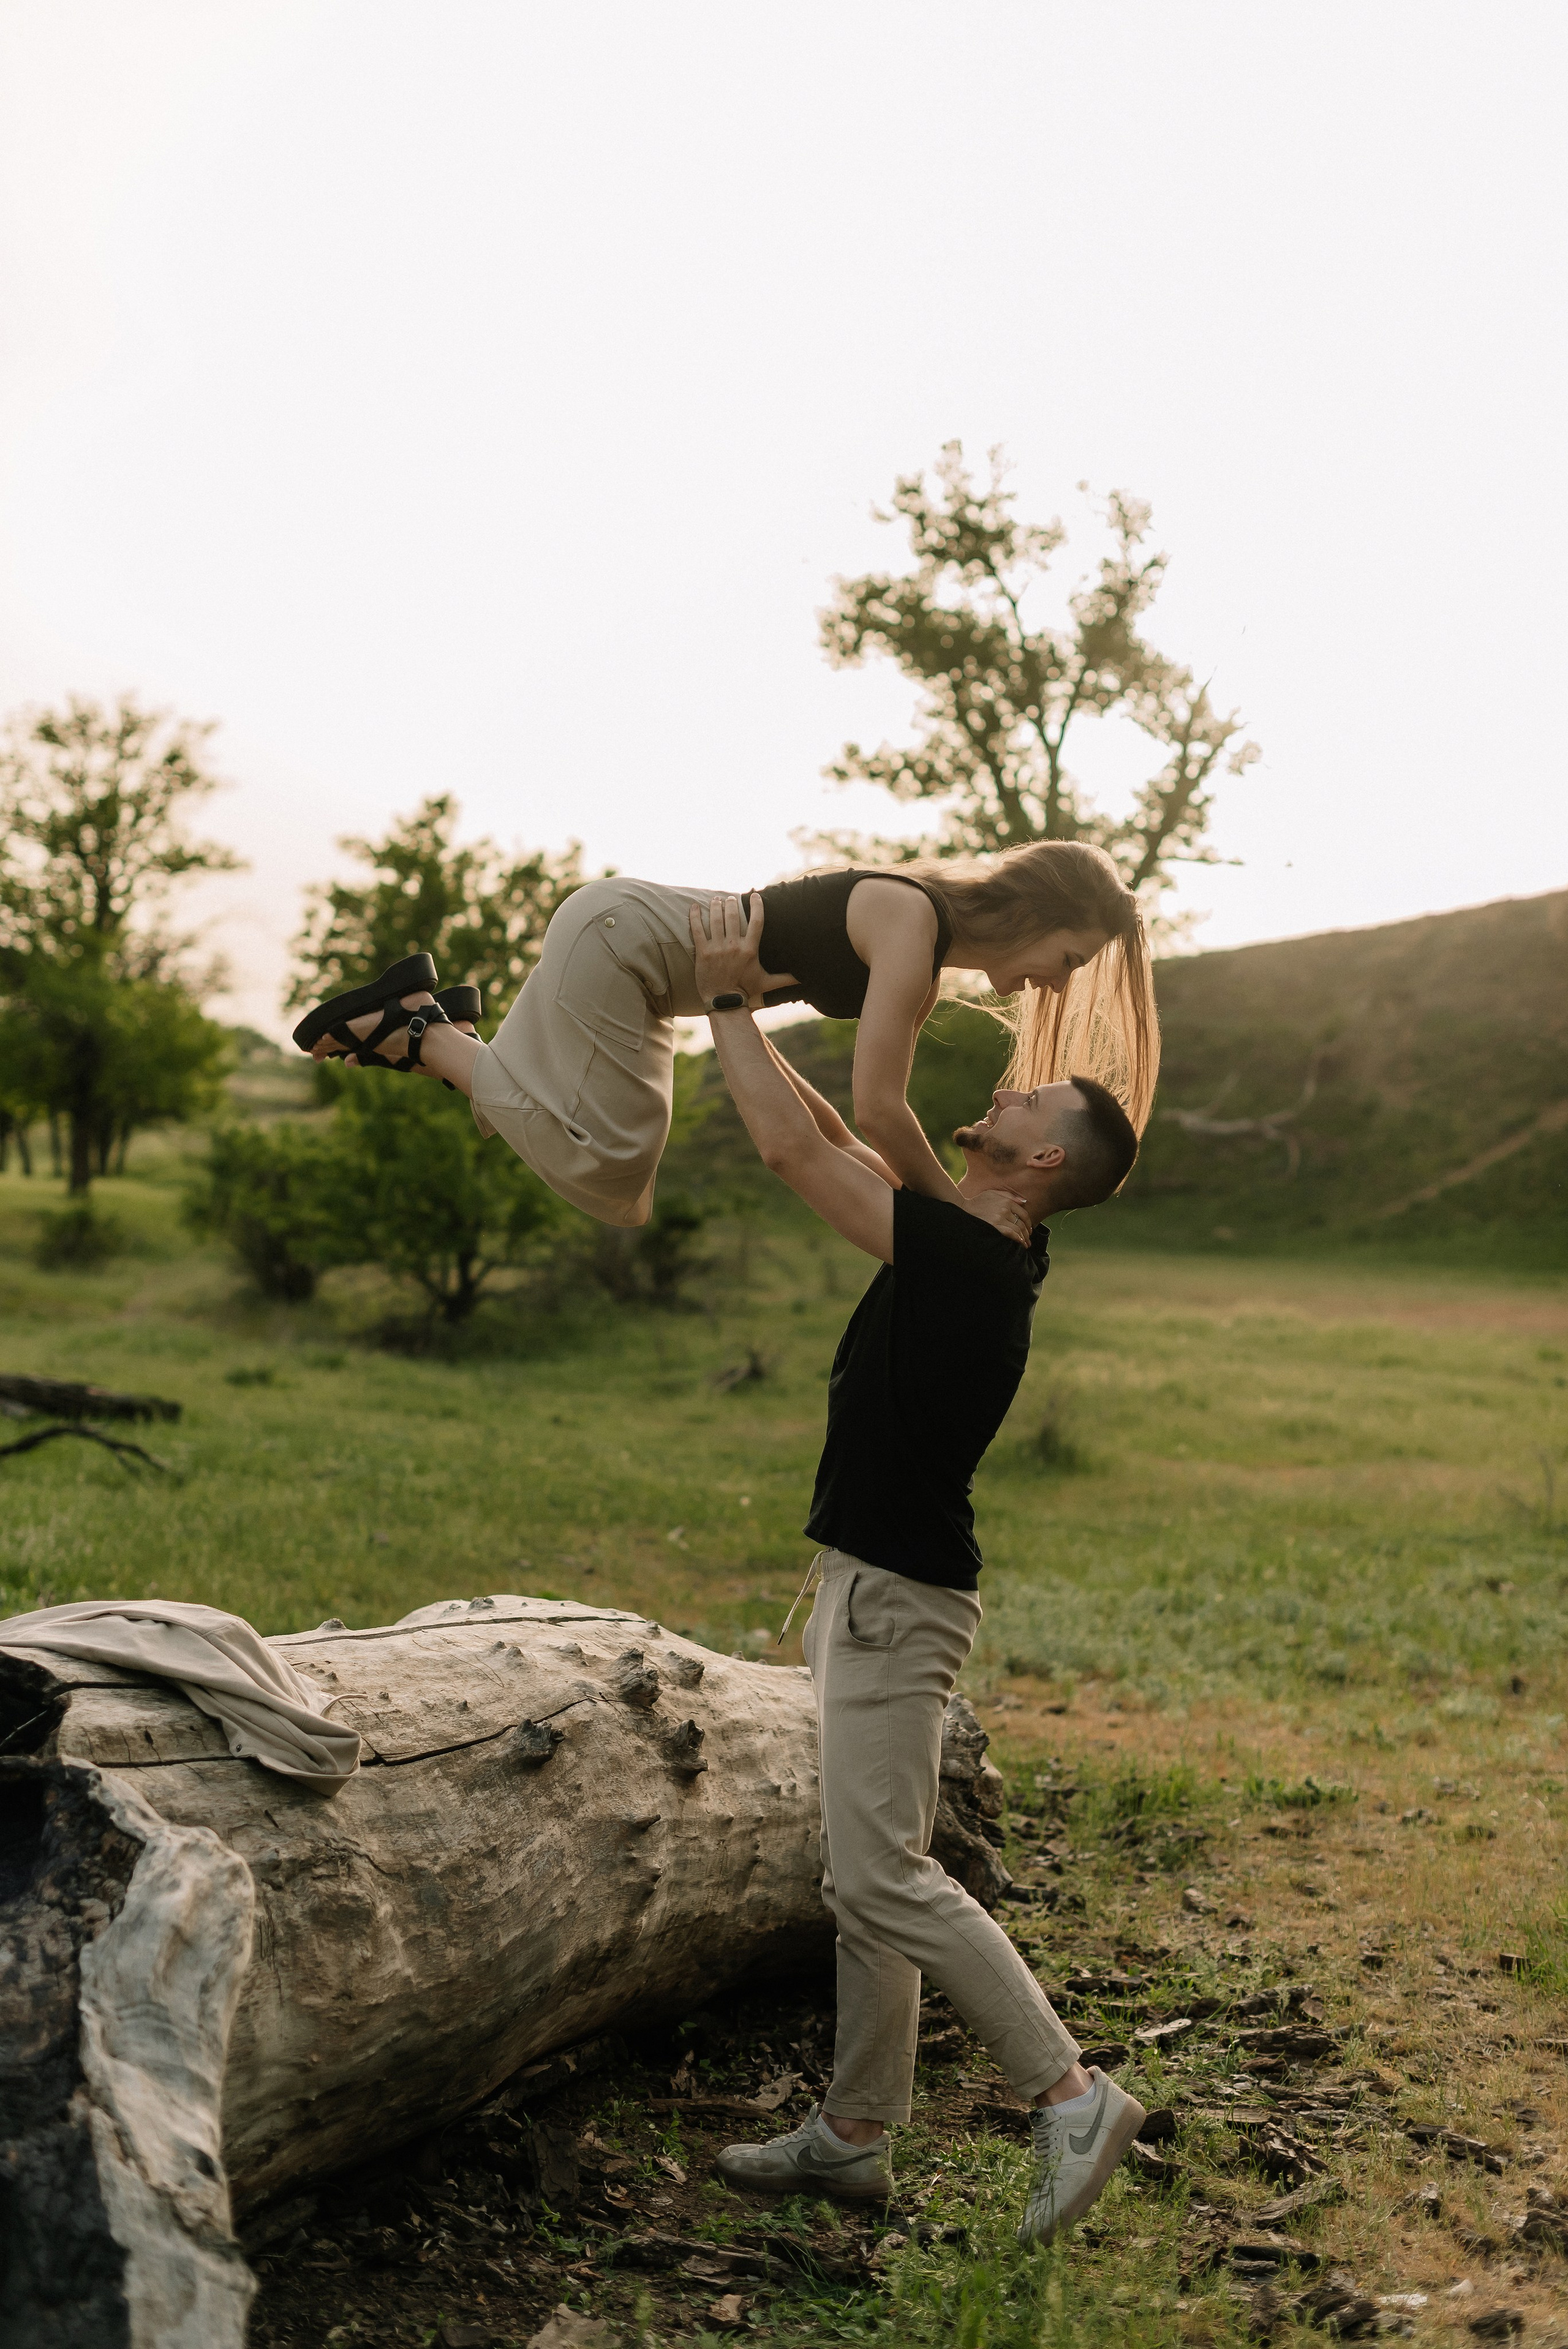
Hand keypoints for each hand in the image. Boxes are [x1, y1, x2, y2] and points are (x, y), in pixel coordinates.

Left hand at [688, 894, 794, 1008]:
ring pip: (715, 920)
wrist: (723, 1002)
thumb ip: (785, 978)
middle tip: (730, 898)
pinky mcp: (702, 952)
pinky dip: (695, 917)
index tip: (755, 895)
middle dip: (732, 904)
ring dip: (715, 906)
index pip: (757, 921)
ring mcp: (717, 948)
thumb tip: (803, 979)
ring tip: (716, 900)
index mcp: (750, 950)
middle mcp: (734, 946)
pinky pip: (697, 930)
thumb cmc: (745, 991)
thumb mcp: (767, 983)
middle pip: (733, 916)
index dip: (757, 906)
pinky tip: (694, 907)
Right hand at [960, 1188, 1032, 1245]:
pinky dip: (1018, 1239)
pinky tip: (1020, 1244)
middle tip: (1028, 1239)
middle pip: (1022, 1222)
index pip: (1023, 1213)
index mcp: (1007, 1201)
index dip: (1028, 1223)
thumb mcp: (993, 1193)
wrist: (963, 1209)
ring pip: (1018, 1229)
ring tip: (1025, 1244)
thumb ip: (1009, 1195)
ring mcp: (1000, 1218)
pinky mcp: (995, 1226)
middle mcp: (1005, 1209)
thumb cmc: (977, 1202)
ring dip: (1024, 1238)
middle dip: (1027, 1232)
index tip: (1029, 1229)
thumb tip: (1024, 1201)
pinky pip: (1011, 1234)